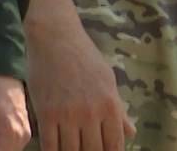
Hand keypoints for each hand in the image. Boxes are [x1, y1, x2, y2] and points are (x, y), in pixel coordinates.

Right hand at [26, 18, 135, 150]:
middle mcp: (91, 113)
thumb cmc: (84, 56)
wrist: (55, 36)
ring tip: (72, 149)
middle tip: (86, 150)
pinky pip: (50, 146)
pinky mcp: (46, 114)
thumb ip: (119, 110)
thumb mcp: (108, 80)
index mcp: (110, 105)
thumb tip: (131, 133)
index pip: (114, 146)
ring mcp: (68, 115)